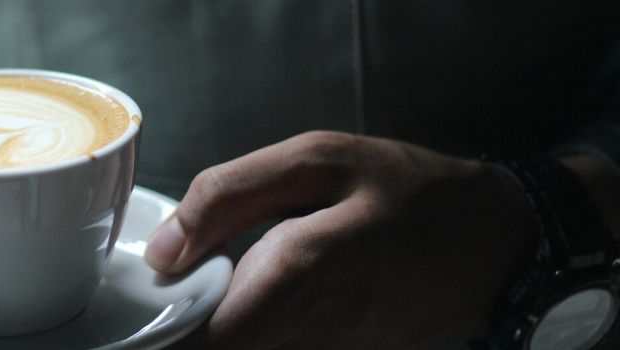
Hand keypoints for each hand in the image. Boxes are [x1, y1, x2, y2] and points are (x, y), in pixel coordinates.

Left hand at [146, 131, 536, 348]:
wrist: (499, 248)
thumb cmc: (411, 193)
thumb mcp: (322, 159)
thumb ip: (230, 195)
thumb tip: (162, 250)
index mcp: (300, 270)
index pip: (200, 332)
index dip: (166, 318)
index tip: (158, 292)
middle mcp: (312, 331)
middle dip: (189, 322)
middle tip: (188, 284)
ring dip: (225, 328)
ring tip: (232, 286)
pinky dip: (261, 331)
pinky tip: (271, 302)